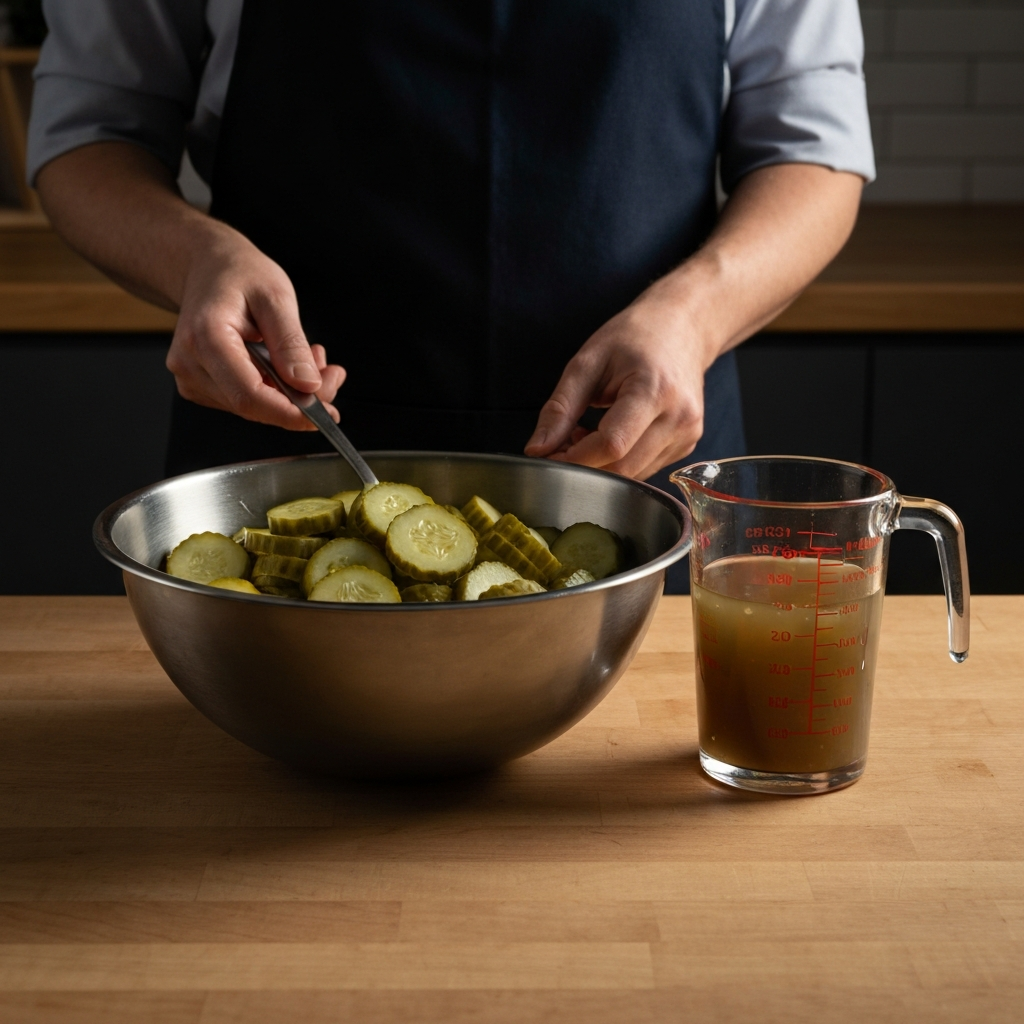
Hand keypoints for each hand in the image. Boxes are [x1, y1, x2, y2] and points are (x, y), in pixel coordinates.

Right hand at [166, 226, 345, 430]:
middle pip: (253, 405)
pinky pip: (246, 400)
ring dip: (290, 393)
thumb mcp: (275, 297)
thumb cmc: (238, 273)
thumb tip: (308, 386)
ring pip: (253, 407)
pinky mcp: (200, 385)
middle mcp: (190, 364)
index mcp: (205, 338)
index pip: (249, 395)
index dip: (290, 412)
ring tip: (311, 358)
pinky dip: (275, 390)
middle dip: (300, 399)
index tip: (326, 413)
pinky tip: (287, 365)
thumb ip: (291, 343)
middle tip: (332, 375)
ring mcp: (191, 378)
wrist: (207, 266)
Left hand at [524, 291, 712, 479]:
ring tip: (585, 433)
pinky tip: (609, 436)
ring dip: (600, 465)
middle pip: (622, 468)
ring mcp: (687, 435)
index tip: (549, 455)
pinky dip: (619, 461)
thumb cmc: (634, 338)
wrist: (682, 328)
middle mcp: (679, 418)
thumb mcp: (588, 362)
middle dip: (584, 465)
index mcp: (654, 391)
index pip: (611, 445)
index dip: (574, 458)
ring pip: (632, 474)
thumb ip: (561, 408)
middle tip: (561, 444)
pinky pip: (644, 468)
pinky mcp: (687, 445)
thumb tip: (537, 449)